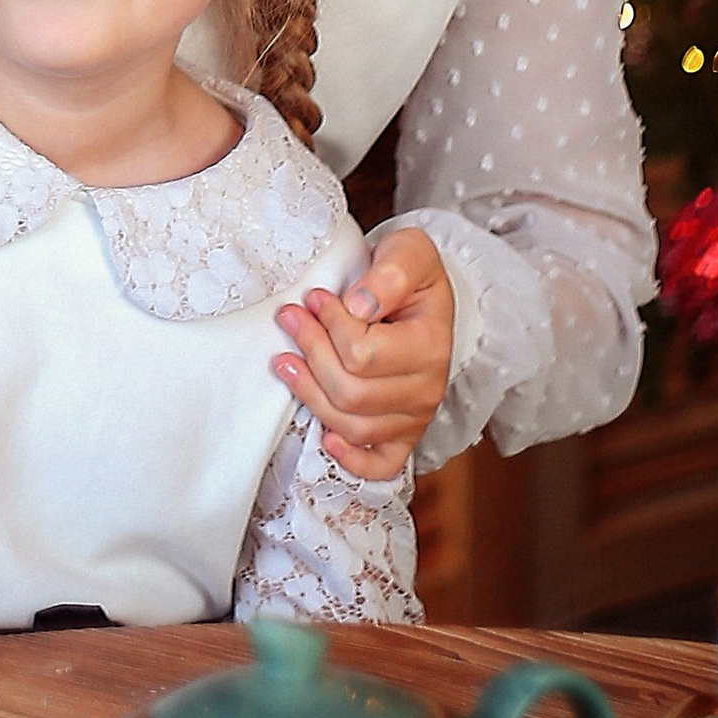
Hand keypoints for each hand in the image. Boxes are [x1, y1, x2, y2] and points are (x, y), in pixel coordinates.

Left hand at [273, 225, 454, 483]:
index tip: (313, 297)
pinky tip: (325, 439)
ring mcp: (415, 417)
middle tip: (288, 318)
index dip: (329, 324)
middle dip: (311, 353)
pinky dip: (352, 460)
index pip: (363, 353)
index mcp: (432, 346)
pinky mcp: (403, 435)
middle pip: (351, 393)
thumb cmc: (410, 273)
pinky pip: (381, 465)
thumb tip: (358, 305)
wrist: (420, 294)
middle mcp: (427, 389)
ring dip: (310, 394)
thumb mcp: (409, 252)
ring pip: (352, 425)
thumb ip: (390, 273)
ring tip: (285, 361)